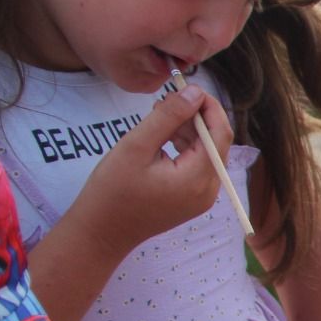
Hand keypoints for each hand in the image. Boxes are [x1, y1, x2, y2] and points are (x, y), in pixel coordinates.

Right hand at [68, 86, 230, 257]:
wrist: (100, 233)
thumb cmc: (112, 190)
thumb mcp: (137, 145)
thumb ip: (168, 116)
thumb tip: (196, 92)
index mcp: (199, 178)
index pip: (220, 133)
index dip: (209, 106)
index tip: (189, 87)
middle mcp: (209, 191)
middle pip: (216, 143)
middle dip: (196, 118)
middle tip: (165, 101)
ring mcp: (202, 198)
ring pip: (206, 153)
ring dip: (188, 131)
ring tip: (158, 117)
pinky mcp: (192, 200)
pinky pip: (197, 167)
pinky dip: (184, 148)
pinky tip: (161, 138)